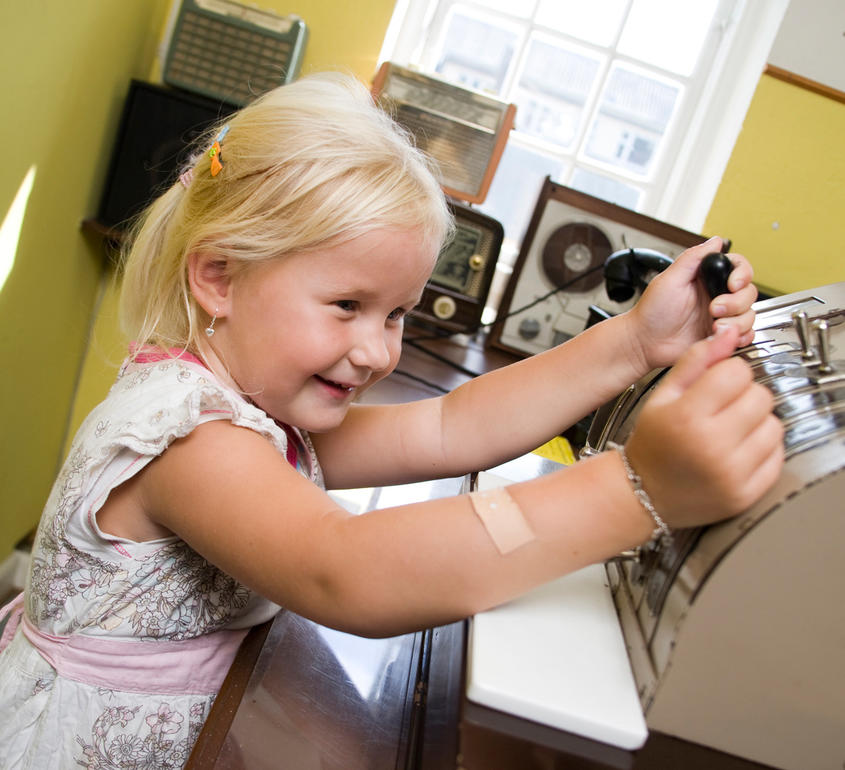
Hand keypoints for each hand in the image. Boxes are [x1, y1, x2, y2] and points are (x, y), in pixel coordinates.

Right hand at [625, 325, 782, 528]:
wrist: (644, 494)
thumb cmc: (652, 445)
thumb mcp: (662, 396)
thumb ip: (696, 361)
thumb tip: (728, 335)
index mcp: (687, 417)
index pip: (737, 372)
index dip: (728, 373)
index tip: (717, 385)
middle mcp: (712, 446)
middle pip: (760, 396)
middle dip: (744, 396)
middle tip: (723, 409)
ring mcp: (732, 473)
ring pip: (774, 424)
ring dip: (756, 423)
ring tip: (730, 431)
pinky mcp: (747, 493)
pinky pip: (777, 455)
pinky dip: (762, 449)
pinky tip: (737, 451)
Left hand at [627, 236, 757, 370]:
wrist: (644, 343)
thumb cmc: (651, 312)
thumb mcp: (669, 279)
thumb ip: (692, 258)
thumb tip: (715, 241)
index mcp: (706, 278)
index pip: (738, 268)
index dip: (742, 275)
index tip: (732, 284)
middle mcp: (716, 295)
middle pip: (748, 292)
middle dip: (736, 303)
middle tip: (713, 309)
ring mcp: (720, 316)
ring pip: (749, 315)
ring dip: (736, 322)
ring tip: (714, 326)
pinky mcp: (720, 335)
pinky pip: (745, 334)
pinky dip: (740, 336)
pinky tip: (721, 335)